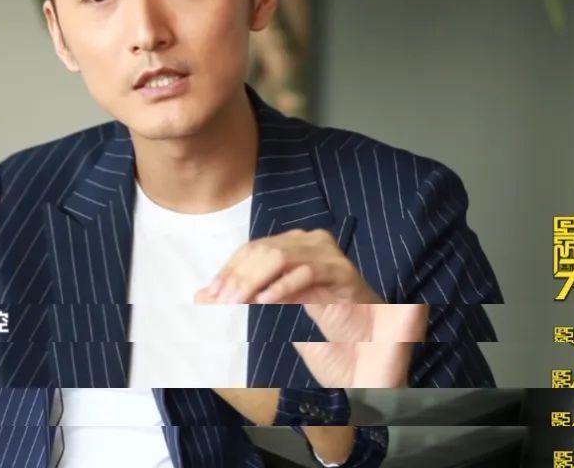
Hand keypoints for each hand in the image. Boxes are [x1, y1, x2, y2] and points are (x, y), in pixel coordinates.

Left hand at [194, 228, 427, 387]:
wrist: (373, 333)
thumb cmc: (323, 317)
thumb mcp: (278, 305)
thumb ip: (245, 296)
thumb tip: (200, 296)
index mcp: (294, 242)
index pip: (252, 248)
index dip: (229, 269)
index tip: (210, 295)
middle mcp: (310, 240)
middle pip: (263, 250)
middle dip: (237, 277)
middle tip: (218, 303)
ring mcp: (328, 253)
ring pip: (281, 257)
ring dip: (254, 281)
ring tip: (236, 303)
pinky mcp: (342, 272)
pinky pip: (307, 273)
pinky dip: (283, 286)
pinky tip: (265, 302)